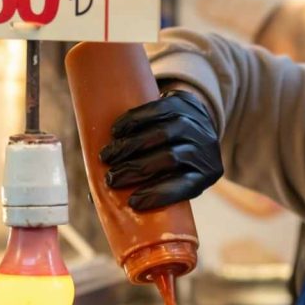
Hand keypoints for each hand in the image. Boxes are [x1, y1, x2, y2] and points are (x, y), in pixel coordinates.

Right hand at [99, 89, 222, 209]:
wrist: (195, 123)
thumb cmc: (177, 161)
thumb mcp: (173, 177)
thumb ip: (144, 188)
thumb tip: (97, 199)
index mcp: (207, 173)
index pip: (185, 186)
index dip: (159, 194)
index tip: (133, 202)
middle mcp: (206, 148)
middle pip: (170, 159)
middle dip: (137, 170)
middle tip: (111, 179)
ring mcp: (198, 123)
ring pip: (163, 134)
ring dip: (130, 146)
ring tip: (107, 156)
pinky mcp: (185, 102)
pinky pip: (158, 109)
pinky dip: (134, 121)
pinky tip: (116, 131)